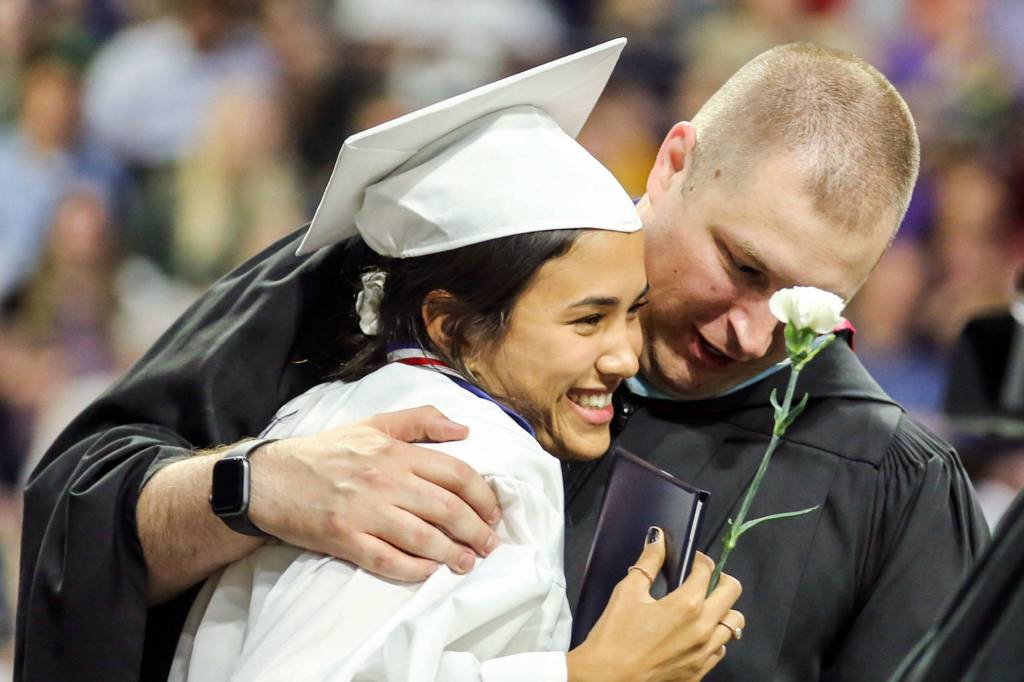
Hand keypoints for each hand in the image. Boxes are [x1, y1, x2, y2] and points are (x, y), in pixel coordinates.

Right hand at [249, 405, 500, 580]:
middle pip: (447, 508)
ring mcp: (365, 511)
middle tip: (490, 545)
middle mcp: (385, 480)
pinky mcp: (344, 538)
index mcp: (396, 452)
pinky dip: (414, 569)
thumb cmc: (325, 452)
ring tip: (467, 563)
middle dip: (477, 531)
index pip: (456, 473)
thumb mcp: (373, 424)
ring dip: (452, 554)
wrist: (268, 479)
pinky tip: (429, 573)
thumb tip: (464, 428)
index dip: (483, 496)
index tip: (494, 512)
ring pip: (423, 537)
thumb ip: (420, 421)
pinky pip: (388, 560)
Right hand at [566, 530, 743, 681]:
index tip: (693, 559)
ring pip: (734, 624)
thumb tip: (657, 539)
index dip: (700, 559)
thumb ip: (648, 562)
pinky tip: (696, 633)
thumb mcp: (628, 592)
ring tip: (704, 606)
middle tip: (705, 579)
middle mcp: (703, 629)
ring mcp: (704, 653)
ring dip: (723, 609)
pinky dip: (715, 637)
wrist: (606, 678)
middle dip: (720, 579)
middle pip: (732, 592)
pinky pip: (721, 649)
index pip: (707, 570)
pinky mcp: (699, 672)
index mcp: (686, 605)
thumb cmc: (614, 635)